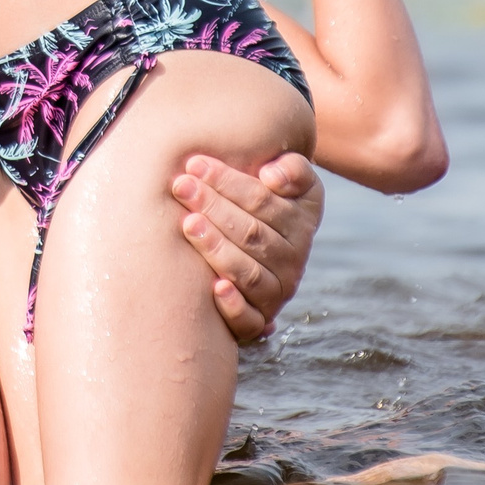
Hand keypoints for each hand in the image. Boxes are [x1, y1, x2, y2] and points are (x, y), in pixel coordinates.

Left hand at [173, 151, 322, 342]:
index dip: (229, 182)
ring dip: (216, 248)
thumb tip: (272, 176)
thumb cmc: (266, 199)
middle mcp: (294, 260)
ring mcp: (277, 291)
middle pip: (251, 233)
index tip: (196, 165)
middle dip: (213, 206)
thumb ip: (293, 169)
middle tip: (181, 187)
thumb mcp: (291, 178)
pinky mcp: (259, 319)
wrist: (261, 239)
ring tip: (188, 224)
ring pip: (247, 272)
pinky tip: (214, 287)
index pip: (264, 201)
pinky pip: (250, 319)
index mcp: (303, 221)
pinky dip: (233, 305)